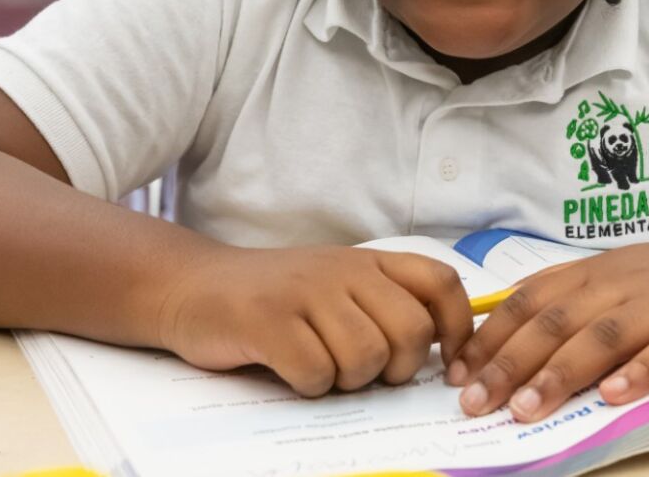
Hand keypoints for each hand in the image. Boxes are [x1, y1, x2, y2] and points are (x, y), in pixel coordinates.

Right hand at [159, 246, 472, 395]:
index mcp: (367, 262)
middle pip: (411, 332)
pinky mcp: (268, 320)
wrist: (191, 285)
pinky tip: (290, 371)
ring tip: (321, 368)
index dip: (458, 328)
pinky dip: (309, 386)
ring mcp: (305, 292)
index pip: (440, 283)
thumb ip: (382, 304)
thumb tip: (441, 354)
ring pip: (366, 357)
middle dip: (397, 369)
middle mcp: (343, 270)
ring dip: (348, 380)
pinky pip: (316, 372)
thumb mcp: (335, 285)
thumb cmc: (273, 297)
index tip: (446, 365)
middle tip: (365, 373)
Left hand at [445, 238, 648, 421]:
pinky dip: (640, 372)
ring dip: (561, 374)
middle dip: (509, 363)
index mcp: (596, 272)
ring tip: (526, 408)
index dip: (490, 336)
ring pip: (604, 337)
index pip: (530, 301)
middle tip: (474, 401)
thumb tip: (504, 321)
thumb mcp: (622, 275)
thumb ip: (570, 295)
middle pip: (556, 322)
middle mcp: (623, 283)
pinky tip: (614, 396)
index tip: (457, 373)